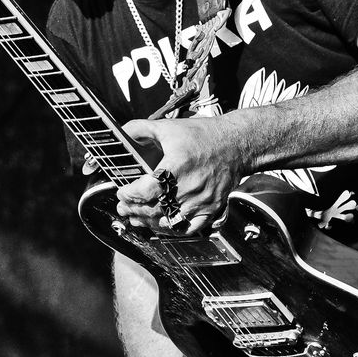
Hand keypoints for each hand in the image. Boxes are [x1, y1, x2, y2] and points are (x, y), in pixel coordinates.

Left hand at [117, 117, 244, 235]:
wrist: (236, 144)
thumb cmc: (204, 135)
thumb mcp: (169, 127)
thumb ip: (140, 129)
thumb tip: (120, 133)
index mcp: (178, 166)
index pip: (147, 190)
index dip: (130, 195)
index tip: (121, 192)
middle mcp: (190, 186)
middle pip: (155, 209)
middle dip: (134, 210)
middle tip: (123, 207)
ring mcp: (202, 201)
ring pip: (169, 222)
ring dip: (149, 222)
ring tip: (137, 217)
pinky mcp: (212, 209)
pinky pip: (189, 228)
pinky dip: (173, 229)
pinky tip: (161, 224)